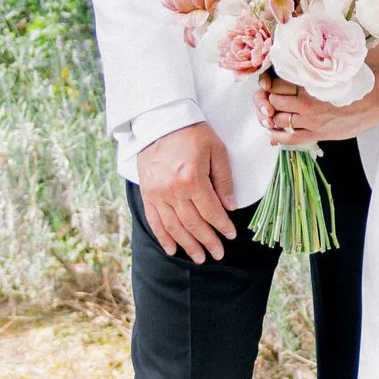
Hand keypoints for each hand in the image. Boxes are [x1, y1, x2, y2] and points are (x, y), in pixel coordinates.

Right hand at [136, 121, 235, 262]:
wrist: (159, 120)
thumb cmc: (192, 132)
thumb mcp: (216, 150)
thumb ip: (223, 180)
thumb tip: (230, 207)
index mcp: (192, 179)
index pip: (210, 211)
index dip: (222, 226)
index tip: (231, 235)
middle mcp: (173, 190)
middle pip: (193, 224)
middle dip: (207, 241)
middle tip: (218, 254)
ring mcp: (157, 194)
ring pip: (174, 227)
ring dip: (188, 245)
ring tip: (199, 258)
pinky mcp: (147, 193)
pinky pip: (155, 221)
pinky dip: (164, 237)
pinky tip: (172, 250)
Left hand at [262, 77, 360, 150]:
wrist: (376, 101)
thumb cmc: (356, 85)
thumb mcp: (332, 74)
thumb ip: (313, 74)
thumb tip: (297, 70)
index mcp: (310, 84)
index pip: (277, 83)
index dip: (270, 84)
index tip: (269, 85)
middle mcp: (308, 102)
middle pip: (274, 101)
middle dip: (268, 101)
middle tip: (267, 100)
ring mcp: (312, 120)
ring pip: (279, 119)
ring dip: (272, 117)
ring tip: (271, 114)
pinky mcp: (318, 133)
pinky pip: (291, 138)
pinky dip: (278, 136)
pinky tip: (273, 132)